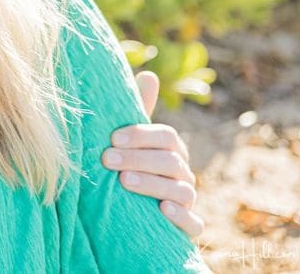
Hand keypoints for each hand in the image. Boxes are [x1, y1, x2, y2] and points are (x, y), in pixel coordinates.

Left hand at [102, 71, 204, 237]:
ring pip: (182, 191)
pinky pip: (194, 224)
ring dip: (153, 184)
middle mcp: (182, 173)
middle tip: (107, 159)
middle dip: (138, 159)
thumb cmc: (128, 165)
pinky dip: (182, 217)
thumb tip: (149, 74)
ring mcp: (186, 200)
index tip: (112, 138)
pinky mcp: (186, 226)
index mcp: (171, 149)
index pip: (166, 137)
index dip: (141, 135)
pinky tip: (162, 209)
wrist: (127, 209)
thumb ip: (137, 110)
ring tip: (125, 182)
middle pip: (170, 161)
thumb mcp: (128, 140)